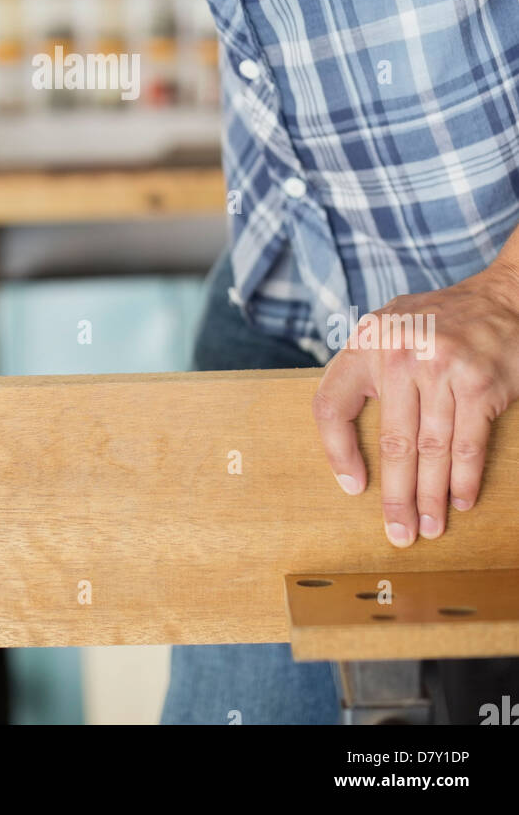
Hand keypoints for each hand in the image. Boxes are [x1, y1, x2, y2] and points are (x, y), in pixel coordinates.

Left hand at [312, 260, 518, 545]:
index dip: (336, 452)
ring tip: (428, 527)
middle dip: (395, 496)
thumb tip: (348, 432)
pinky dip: (464, 478)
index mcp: (366, 342)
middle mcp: (398, 353)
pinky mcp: (478, 384)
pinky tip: (460, 500)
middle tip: (398, 533)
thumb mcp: (388, 328)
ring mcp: (439, 368)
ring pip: (430, 450)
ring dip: (430, 497)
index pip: (331, 405)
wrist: (501, 299)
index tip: (353, 486)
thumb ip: (367, 367)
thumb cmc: (440, 321)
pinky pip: (466, 444)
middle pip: (390, 442)